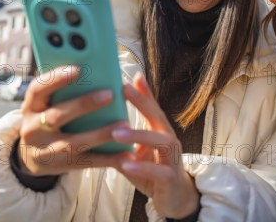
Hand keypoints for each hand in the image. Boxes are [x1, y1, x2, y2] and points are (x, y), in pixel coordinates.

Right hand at [17, 65, 129, 175]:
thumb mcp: (47, 104)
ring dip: (101, 134)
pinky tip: (127, 152)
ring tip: (125, 125)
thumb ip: (65, 90)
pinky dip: (108, 159)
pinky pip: (87, 162)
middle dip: (83, 105)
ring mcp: (46, 151)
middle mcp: (33, 129)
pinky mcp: (61, 167)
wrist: (32, 156)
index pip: (38, 90)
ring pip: (74, 143)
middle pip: (57, 116)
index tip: (78, 69)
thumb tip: (97, 70)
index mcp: (31, 107)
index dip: (56, 79)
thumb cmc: (49, 117)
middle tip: (110, 94)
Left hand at [112, 73, 200, 218]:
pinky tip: (127, 164)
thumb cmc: (154, 170)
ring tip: (116, 132)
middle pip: (158, 117)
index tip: (129, 76)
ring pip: (161, 142)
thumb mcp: (139, 150)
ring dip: (139, 135)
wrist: (175, 198)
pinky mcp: (170, 179)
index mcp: (160, 132)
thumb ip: (126, 136)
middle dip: (142, 102)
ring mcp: (173, 158)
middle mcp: (169, 140)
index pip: (152, 108)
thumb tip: (100, 120)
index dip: (143, 92)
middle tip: (122, 90)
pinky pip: (158, 171)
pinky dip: (142, 167)